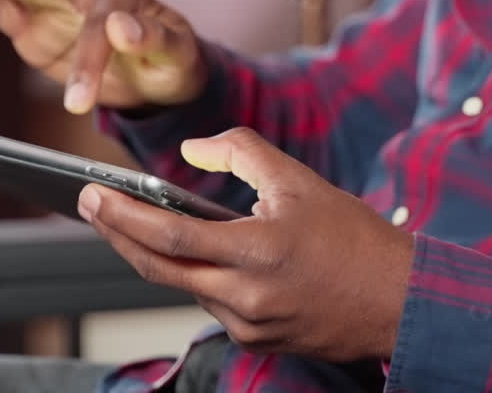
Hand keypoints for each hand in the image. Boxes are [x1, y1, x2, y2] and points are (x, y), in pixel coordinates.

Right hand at [0, 0, 204, 112]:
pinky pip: (1, 9)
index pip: (99, 22)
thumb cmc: (169, 59)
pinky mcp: (33, 24)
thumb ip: (154, 38)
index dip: (88, 60)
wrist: (155, 74)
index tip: (80, 100)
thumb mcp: (177, 53)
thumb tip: (123, 27)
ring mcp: (54, 6)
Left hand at [77, 128, 414, 361]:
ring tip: (141, 220)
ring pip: (185, 285)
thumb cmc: (355, 239)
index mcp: (258, 251)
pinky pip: (212, 303)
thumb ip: (241, 154)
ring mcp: (248, 325)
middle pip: (159, 267)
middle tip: (92, 205)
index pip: (170, 234)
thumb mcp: (300, 181)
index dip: (122, 215)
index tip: (91, 195)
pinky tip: (204, 253)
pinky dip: (200, 275)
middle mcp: (246, 296)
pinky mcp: (256, 340)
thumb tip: (192, 151)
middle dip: (118, 234)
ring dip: (162, 254)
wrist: (400, 302)